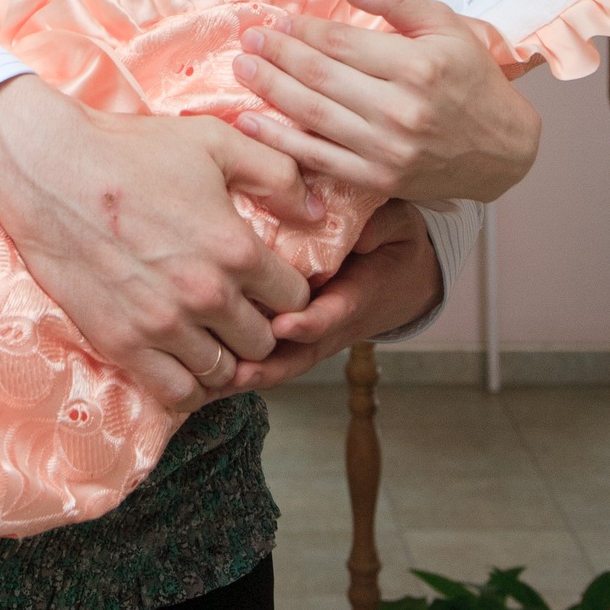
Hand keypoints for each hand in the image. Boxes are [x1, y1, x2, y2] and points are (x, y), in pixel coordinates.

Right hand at [0, 74, 314, 410]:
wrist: (49, 169)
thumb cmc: (132, 149)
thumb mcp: (215, 142)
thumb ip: (277, 173)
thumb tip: (317, 211)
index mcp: (235, 249)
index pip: (296, 298)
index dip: (289, 288)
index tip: (272, 278)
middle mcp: (205, 296)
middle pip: (264, 341)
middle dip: (261, 323)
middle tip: (242, 304)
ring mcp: (162, 326)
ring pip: (225, 373)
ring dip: (226, 355)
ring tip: (213, 330)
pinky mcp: (122, 343)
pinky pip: (176, 394)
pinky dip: (190, 383)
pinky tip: (184, 356)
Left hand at [229, 201, 442, 393]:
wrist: (402, 277)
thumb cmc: (392, 243)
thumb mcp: (397, 226)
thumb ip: (379, 226)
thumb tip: (358, 234)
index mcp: (359, 295)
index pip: (335, 313)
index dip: (312, 322)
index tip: (286, 325)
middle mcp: (332, 323)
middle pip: (301, 352)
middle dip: (270, 364)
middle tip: (238, 371)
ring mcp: (313, 334)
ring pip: (283, 361)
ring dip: (251, 374)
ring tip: (214, 383)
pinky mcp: (294, 334)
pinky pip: (271, 357)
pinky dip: (241, 370)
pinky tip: (206, 379)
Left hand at [233, 0, 540, 205]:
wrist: (503, 150)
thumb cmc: (472, 79)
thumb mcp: (445, 25)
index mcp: (418, 66)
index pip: (341, 43)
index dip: (302, 31)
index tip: (276, 21)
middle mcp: (401, 109)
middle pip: (320, 77)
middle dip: (276, 56)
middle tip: (247, 40)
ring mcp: (387, 149)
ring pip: (312, 116)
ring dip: (270, 91)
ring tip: (241, 70)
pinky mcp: (378, 179)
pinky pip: (318, 158)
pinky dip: (280, 140)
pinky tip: (251, 122)